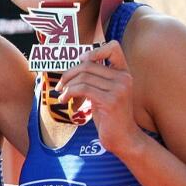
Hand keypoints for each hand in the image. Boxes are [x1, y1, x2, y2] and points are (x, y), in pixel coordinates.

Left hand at [55, 41, 143, 155]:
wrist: (124, 138)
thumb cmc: (110, 116)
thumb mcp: (105, 93)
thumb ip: (97, 78)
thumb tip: (76, 63)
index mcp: (124, 73)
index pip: (113, 47)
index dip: (94, 50)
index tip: (80, 61)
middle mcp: (124, 78)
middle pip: (88, 64)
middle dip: (69, 73)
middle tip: (60, 85)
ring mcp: (119, 89)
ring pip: (84, 77)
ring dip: (67, 85)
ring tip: (61, 95)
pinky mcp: (111, 101)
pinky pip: (83, 89)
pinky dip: (69, 93)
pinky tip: (64, 100)